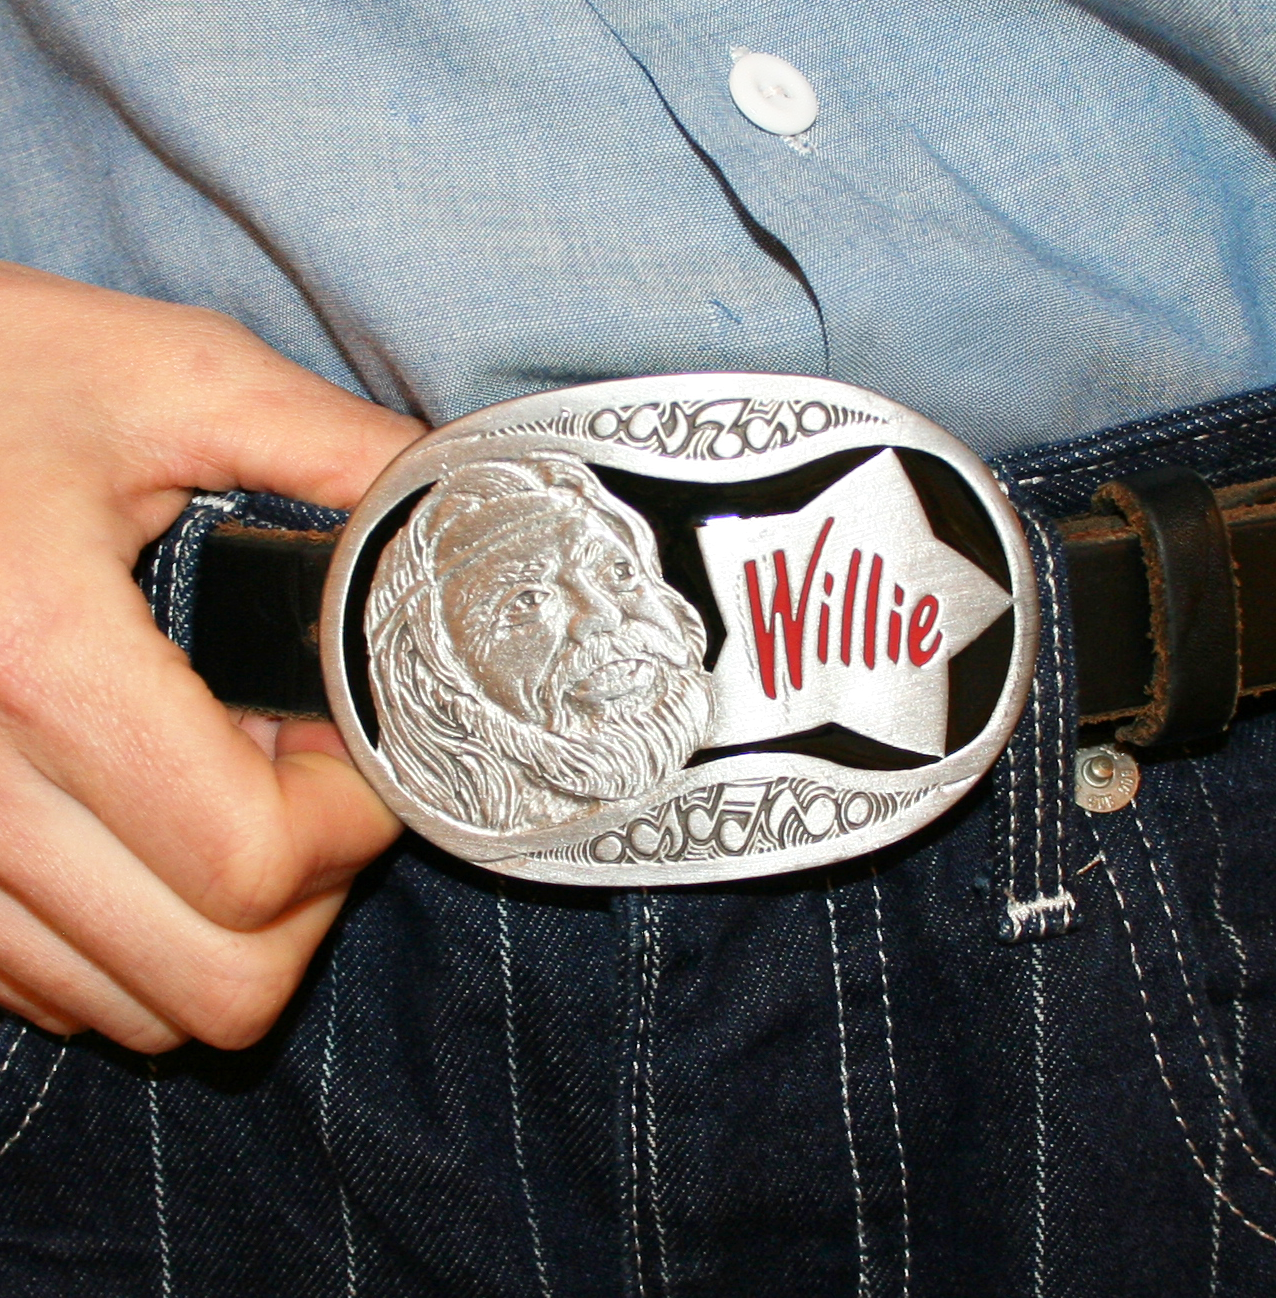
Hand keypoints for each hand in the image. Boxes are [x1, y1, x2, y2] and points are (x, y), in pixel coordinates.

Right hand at [0, 262, 421, 1051]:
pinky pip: (54, 988)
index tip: (367, 745)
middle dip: (314, 896)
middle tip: (318, 782)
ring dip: (232, 927)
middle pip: (215, 981)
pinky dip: (139, 937)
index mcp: (40, 661)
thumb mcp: (176, 374)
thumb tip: (454, 511)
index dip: (358, 823)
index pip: (256, 862)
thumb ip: (339, 450)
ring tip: (234, 791)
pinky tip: (148, 821)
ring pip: (136, 1007)